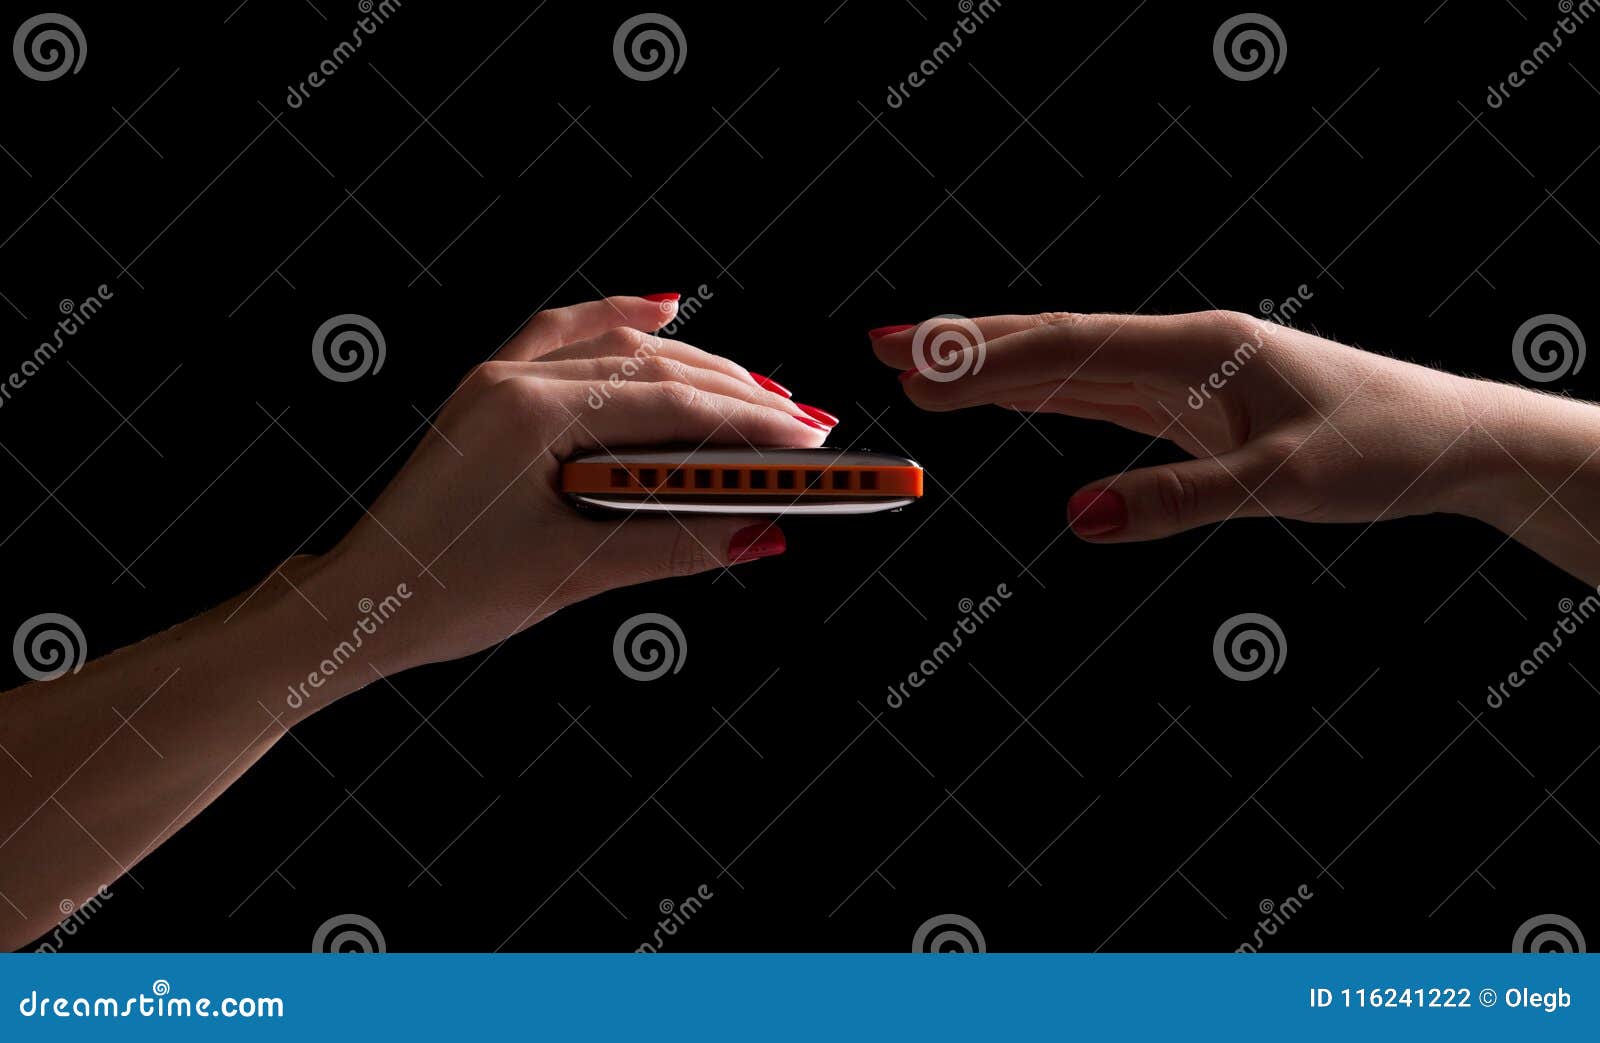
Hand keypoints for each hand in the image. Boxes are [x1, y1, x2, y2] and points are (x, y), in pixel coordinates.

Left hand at [300, 294, 833, 680]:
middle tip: (807, 425)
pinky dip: (616, 322)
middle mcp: (512, 381)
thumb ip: (674, 545)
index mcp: (528, 417)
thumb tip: (759, 533)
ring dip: (695, 367)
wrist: (367, 602)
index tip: (809, 441)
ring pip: (617, 350)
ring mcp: (497, 378)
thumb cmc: (449, 595)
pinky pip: (562, 335)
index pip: (666, 406)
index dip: (748, 425)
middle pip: (652, 369)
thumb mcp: (574, 574)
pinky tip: (662, 310)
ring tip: (761, 395)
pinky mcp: (491, 391)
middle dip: (738, 397)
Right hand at [870, 311, 1599, 579]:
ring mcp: (1188, 374)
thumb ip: (1176, 500)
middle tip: (885, 345)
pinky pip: (1103, 394)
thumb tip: (1075, 518)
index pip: (1070, 350)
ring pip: (1073, 364)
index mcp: (1201, 348)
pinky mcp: (1197, 406)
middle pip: (1056, 341)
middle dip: (967, 345)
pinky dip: (1047, 392)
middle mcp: (1185, 349)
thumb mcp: (1284, 483)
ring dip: (998, 366)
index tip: (914, 371)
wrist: (1453, 440)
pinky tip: (1013, 395)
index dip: (985, 363)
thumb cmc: (1384, 448)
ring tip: (925, 365)